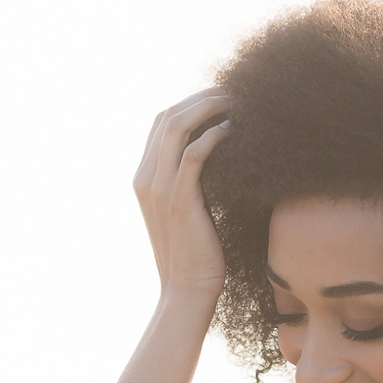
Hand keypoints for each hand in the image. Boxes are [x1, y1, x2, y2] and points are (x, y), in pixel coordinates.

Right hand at [133, 88, 230, 301]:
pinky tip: (235, 132)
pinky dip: (215, 135)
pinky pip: (195, 154)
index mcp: (143, 177)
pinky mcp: (179, 200)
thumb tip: (214, 156)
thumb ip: (189, 182)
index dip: (191, 102)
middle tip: (234, 92)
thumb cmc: (195, 254)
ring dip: (210, 107)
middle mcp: (146, 177)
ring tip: (238, 103)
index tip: (221, 98)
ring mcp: (159, 188)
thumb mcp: (186, 211)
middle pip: (168, 115)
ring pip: (178, 126)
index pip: (161, 121)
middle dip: (202, 97)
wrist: (186, 290)